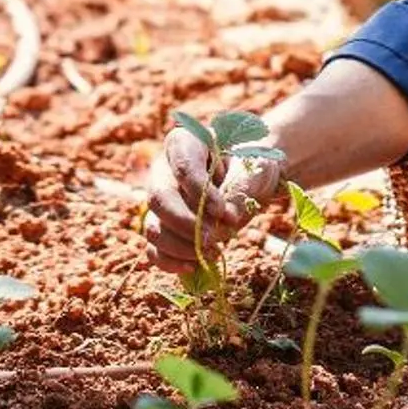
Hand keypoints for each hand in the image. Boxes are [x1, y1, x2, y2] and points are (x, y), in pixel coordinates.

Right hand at [142, 122, 289, 276]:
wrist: (251, 177)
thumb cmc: (251, 164)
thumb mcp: (254, 169)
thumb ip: (239, 189)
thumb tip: (223, 220)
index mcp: (185, 143)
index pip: (182, 166)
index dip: (199, 191)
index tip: (222, 211)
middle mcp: (164, 171)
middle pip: (159, 198)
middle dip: (186, 223)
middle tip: (214, 238)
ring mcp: (161, 201)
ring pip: (153, 227)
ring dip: (181, 246)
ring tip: (213, 252)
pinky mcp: (164, 227)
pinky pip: (154, 249)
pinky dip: (171, 261)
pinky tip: (194, 265)